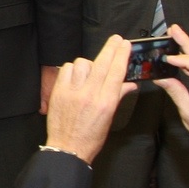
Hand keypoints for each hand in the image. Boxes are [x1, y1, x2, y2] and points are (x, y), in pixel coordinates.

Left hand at [43, 36, 135, 163]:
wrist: (68, 148)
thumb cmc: (91, 136)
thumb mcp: (110, 118)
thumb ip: (118, 96)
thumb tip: (129, 83)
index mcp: (106, 102)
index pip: (116, 72)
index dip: (121, 55)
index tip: (125, 45)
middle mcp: (89, 95)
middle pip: (102, 63)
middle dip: (110, 48)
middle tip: (116, 40)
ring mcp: (72, 92)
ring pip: (82, 63)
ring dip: (89, 63)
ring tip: (92, 71)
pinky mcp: (58, 92)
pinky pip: (66, 69)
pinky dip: (72, 69)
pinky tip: (76, 75)